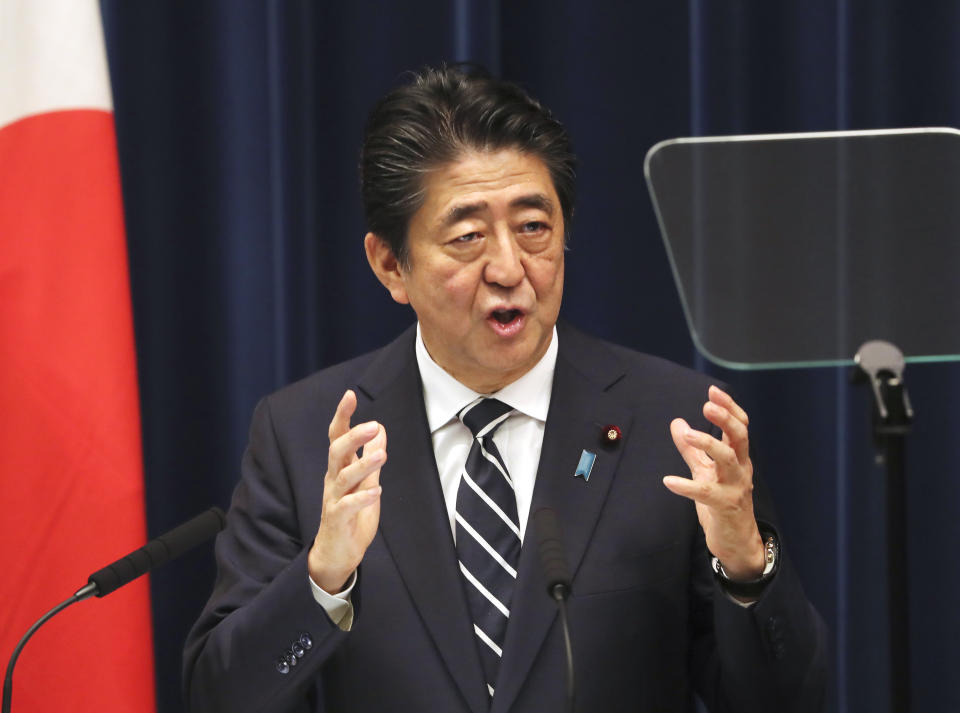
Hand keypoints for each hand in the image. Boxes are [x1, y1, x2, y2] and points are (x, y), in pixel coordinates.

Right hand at [308, 389, 385, 592]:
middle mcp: (333, 480)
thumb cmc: (352, 516)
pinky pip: (348, 506)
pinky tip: (377, 492)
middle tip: (373, 425)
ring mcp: (333, 500)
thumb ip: (371, 458)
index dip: (343, 416)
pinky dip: (362, 498)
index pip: (338, 437)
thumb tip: (380, 430)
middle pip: (336, 452)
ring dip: (363, 465)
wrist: (337, 554)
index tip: (349, 394)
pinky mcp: (337, 520)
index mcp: (340, 469)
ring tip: (383, 455)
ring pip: (343, 477)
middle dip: (353, 436)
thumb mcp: (367, 483)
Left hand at [663, 386, 764, 580]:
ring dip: (709, 444)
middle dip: (726, 419)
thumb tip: (676, 422)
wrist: (736, 541)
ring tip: (688, 435)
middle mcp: (740, 469)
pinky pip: (706, 493)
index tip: (712, 391)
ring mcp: (735, 487)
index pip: (740, 427)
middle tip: (707, 406)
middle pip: (740, 437)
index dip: (729, 408)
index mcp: (738, 458)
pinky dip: (687, 486)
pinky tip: (669, 481)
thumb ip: (692, 449)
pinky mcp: (724, 506)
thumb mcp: (706, 471)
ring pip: (728, 459)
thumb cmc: (722, 502)